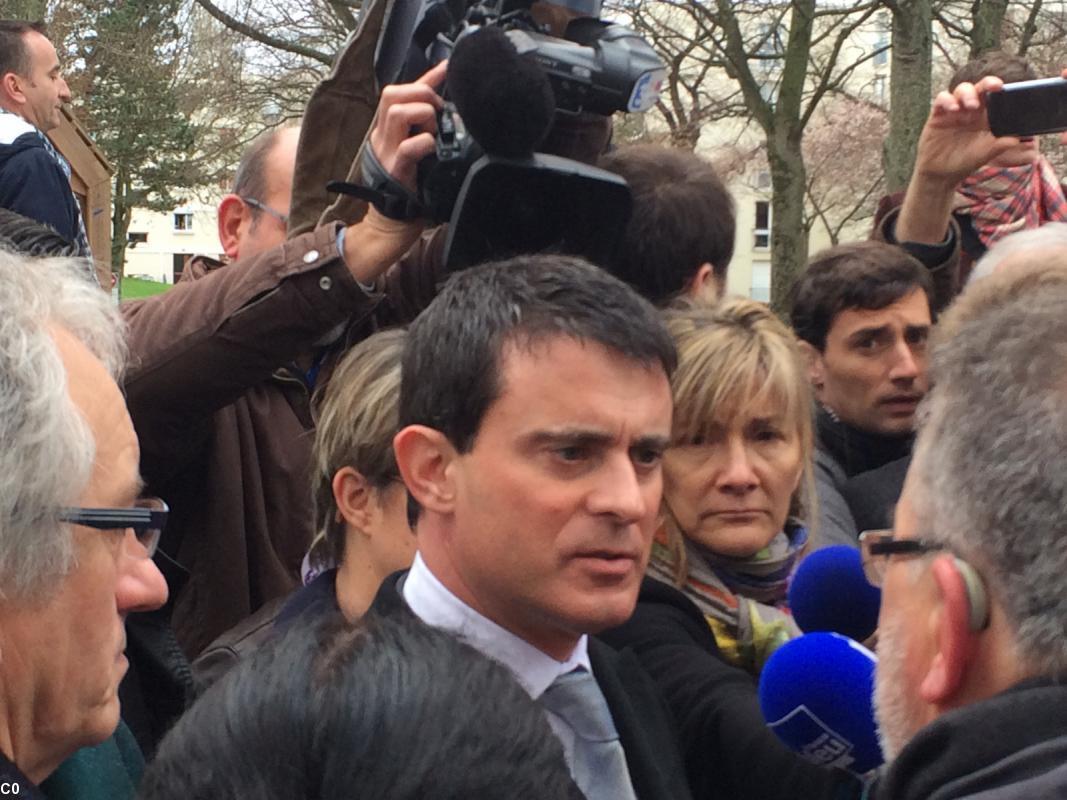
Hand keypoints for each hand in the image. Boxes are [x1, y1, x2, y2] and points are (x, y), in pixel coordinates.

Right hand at [367, 61, 446, 193]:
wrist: (393, 223)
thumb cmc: (410, 186)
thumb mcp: (418, 151)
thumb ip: (429, 131)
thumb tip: (451, 113)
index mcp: (389, 130)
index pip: (402, 92)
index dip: (427, 77)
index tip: (447, 66)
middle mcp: (384, 136)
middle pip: (392, 94)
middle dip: (421, 93)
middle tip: (438, 111)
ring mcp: (386, 152)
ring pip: (397, 112)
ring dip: (422, 114)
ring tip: (434, 131)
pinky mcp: (395, 171)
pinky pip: (407, 148)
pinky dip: (424, 143)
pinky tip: (433, 148)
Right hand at [912, 75, 1021, 188]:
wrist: (942, 174)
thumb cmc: (965, 162)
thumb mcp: (986, 154)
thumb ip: (1001, 145)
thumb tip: (1017, 139)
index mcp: (985, 116)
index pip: (994, 96)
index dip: (1000, 88)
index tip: (1006, 88)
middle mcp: (970, 110)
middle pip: (979, 87)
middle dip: (987, 83)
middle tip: (994, 87)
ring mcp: (954, 111)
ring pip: (961, 89)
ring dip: (968, 93)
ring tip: (971, 105)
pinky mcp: (937, 116)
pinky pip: (941, 99)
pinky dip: (947, 100)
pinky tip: (953, 109)